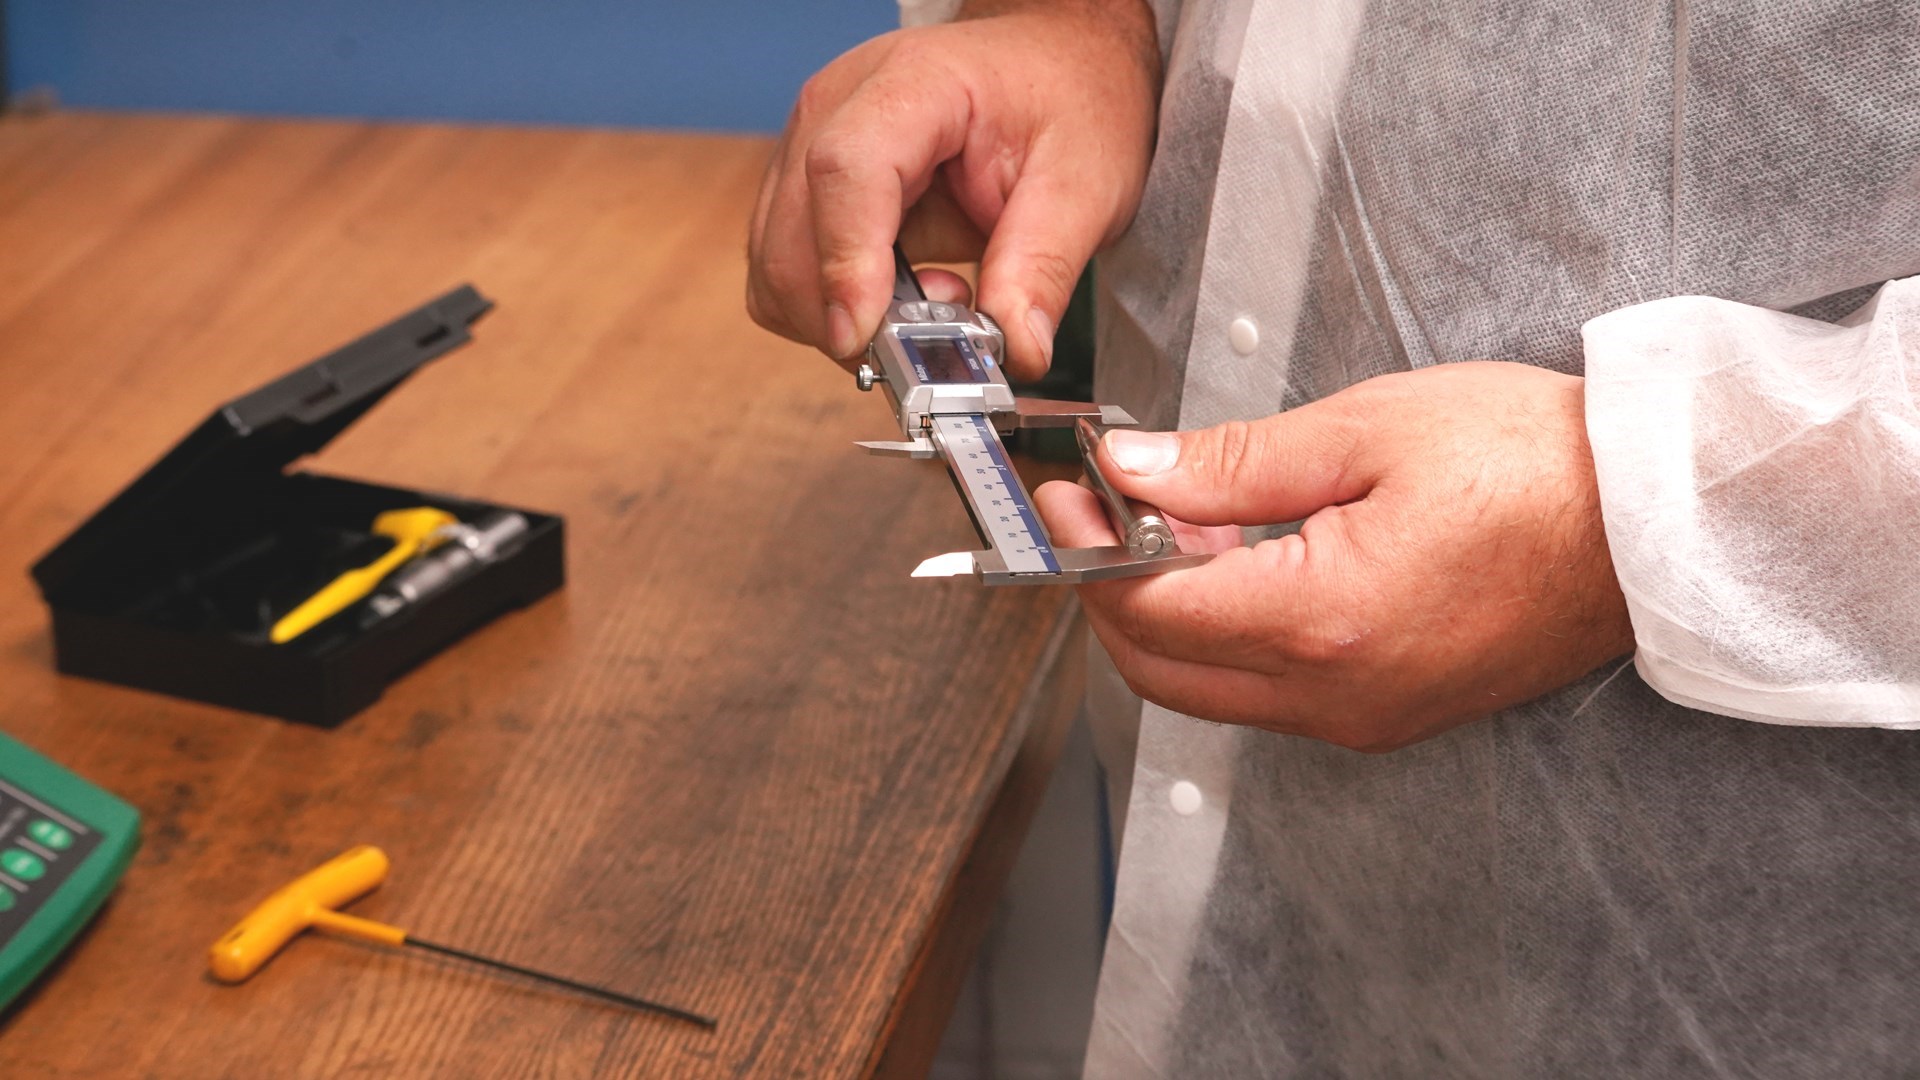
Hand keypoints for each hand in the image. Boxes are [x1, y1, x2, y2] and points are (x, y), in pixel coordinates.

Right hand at [745, 2, 1158, 378]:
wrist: (1050, 66)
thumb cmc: (1066, 102)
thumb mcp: (1083, 183)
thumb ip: (1044, 267)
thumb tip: (1017, 352)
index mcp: (911, 85)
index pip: (846, 170)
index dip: (846, 262)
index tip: (864, 335)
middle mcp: (835, 108)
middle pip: (792, 236)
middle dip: (847, 316)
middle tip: (938, 331)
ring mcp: (808, 146)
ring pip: (775, 268)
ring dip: (840, 317)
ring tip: (932, 299)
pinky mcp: (805, 190)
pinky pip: (786, 274)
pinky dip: (832, 309)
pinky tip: (900, 293)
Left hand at [1034, 362, 1634, 750]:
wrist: (1656, 520)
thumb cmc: (1534, 461)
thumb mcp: (1365, 431)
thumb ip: (1230, 464)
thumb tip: (1131, 473)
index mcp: (1321, 621)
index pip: (1148, 611)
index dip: (1089, 552)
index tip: (1068, 494)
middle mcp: (1336, 695)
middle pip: (1163, 670)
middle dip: (1112, 590)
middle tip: (1104, 508)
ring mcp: (1365, 716)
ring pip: (1213, 689)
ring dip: (1173, 615)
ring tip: (1181, 520)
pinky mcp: (1392, 713)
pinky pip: (1272, 693)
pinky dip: (1233, 635)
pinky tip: (1245, 561)